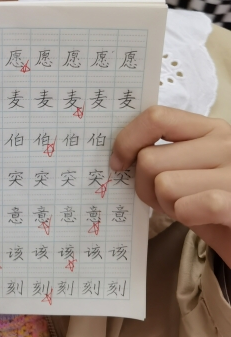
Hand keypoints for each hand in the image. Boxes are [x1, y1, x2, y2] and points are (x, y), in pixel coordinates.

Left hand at [111, 106, 230, 266]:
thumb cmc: (212, 207)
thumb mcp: (191, 169)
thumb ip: (163, 154)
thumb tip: (117, 155)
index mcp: (210, 129)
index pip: (156, 118)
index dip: (128, 140)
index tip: (118, 163)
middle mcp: (225, 144)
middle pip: (149, 158)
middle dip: (146, 186)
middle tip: (168, 199)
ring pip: (163, 184)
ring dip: (166, 205)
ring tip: (188, 209)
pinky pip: (186, 207)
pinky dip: (184, 217)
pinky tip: (200, 218)